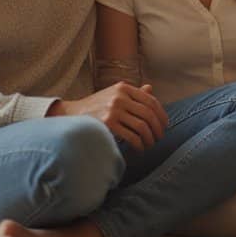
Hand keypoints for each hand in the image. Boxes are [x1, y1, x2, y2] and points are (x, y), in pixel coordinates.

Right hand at [49, 82, 167, 150]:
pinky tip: (139, 149)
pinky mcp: (108, 124)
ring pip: (142, 126)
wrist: (70, 115)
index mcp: (123, 88)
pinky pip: (131, 136)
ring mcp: (113, 110)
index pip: (151, 100)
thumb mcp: (113, 94)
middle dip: (157, 128)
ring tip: (149, 145)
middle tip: (159, 138)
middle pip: (149, 114)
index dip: (161, 114)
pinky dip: (139, 144)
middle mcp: (120, 97)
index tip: (165, 125)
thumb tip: (150, 88)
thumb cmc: (95, 106)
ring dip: (149, 138)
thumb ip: (132, 93)